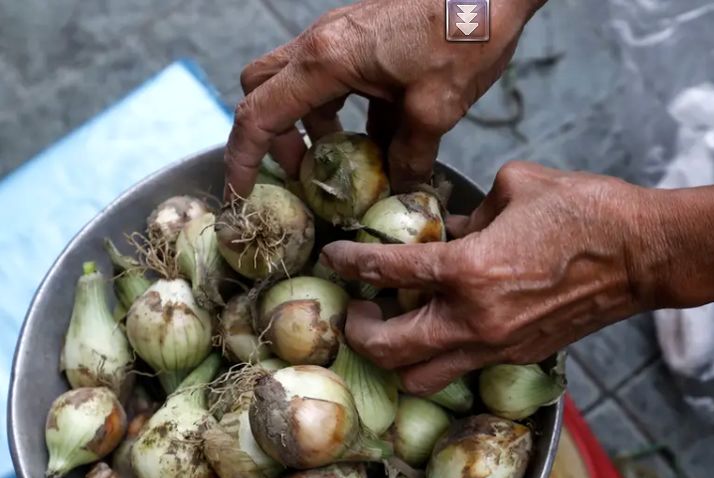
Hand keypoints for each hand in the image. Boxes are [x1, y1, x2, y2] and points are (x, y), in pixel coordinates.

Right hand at [224, 0, 541, 198]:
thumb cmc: (463, 36)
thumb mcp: (436, 109)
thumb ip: (410, 156)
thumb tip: (401, 188)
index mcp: (325, 61)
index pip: (258, 116)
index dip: (242, 160)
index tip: (240, 194)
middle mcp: (321, 44)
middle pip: (265, 92)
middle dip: (276, 139)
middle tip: (307, 175)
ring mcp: (342, 37)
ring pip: (302, 86)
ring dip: (316, 127)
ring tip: (350, 166)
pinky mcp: (365, 37)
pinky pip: (338, 79)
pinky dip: (348, 112)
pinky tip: (385, 139)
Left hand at [320, 162, 662, 393]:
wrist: (644, 255)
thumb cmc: (586, 210)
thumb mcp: (514, 187)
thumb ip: (466, 212)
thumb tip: (443, 228)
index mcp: (470, 270)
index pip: (386, 273)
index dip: (350, 262)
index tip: (334, 256)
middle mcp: (476, 320)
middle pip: (389, 349)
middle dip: (359, 330)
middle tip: (355, 308)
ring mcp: (499, 347)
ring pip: (422, 378)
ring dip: (397, 358)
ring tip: (394, 328)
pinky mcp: (521, 357)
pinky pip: (462, 369)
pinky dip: (441, 356)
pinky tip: (444, 328)